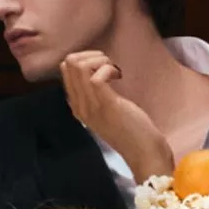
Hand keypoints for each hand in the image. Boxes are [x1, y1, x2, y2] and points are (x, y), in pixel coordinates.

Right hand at [59, 49, 180, 184]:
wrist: (143, 153)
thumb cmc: (131, 130)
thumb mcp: (107, 112)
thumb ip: (97, 97)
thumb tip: (96, 75)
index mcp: (78, 106)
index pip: (64, 70)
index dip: (85, 59)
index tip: (104, 68)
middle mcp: (80, 105)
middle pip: (68, 64)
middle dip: (91, 55)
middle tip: (109, 66)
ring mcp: (91, 106)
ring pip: (79, 66)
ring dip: (99, 60)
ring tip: (113, 70)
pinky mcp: (106, 105)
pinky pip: (96, 76)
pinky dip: (108, 69)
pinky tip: (118, 76)